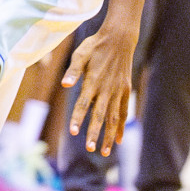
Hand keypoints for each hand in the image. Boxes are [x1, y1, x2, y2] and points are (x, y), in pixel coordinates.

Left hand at [61, 24, 135, 156]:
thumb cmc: (95, 46)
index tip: (74, 132)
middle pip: (100, 115)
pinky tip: (119, 140)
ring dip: (109, 135)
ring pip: (114, 118)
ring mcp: (117, 91)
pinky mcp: (125, 90)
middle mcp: (106, 89)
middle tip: (90, 148)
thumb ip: (73, 71)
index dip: (78, 118)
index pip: (83, 104)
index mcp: (93, 81)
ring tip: (105, 152)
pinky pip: (123, 112)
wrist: (119, 39)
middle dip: (95, 133)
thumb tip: (64, 84)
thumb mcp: (80, 54)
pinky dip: (121, 126)